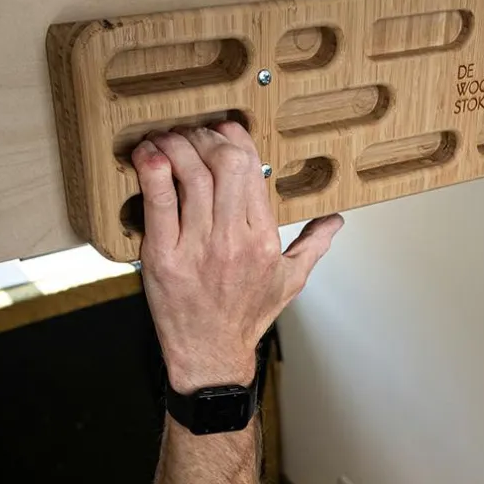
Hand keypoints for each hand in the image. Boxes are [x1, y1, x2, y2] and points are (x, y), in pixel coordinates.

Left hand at [131, 123, 342, 392]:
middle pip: (222, 164)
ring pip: (188, 175)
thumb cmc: (245, 317)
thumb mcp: (290, 283)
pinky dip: (151, 171)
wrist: (211, 353)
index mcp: (264, 240)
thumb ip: (313, 246)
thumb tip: (335, 222)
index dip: (234, 139)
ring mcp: (197, 248)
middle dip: (204, 137)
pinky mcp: (164, 258)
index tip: (223, 130)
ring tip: (166, 140)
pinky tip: (147, 156)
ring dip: (175, 145)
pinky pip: (157, 202)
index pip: (251, 170)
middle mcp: (233, 240)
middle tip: (191, 134)